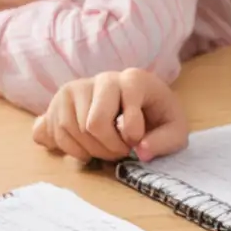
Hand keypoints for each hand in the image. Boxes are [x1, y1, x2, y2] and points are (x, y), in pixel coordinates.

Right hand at [32, 69, 188, 162]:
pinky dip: (72, 150)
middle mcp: (104, 78)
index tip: (137, 140)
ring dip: (90, 151)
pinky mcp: (59, 100)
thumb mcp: (175, 130)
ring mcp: (77, 87)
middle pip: (94, 124)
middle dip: (108, 147)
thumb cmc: (156, 118)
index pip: (126, 113)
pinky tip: (87, 147)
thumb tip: (141, 150)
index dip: (131, 136)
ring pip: (73, 129)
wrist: (134, 108)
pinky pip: (55, 132)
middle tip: (120, 152)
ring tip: (106, 150)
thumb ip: (165, 141)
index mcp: (134, 79)